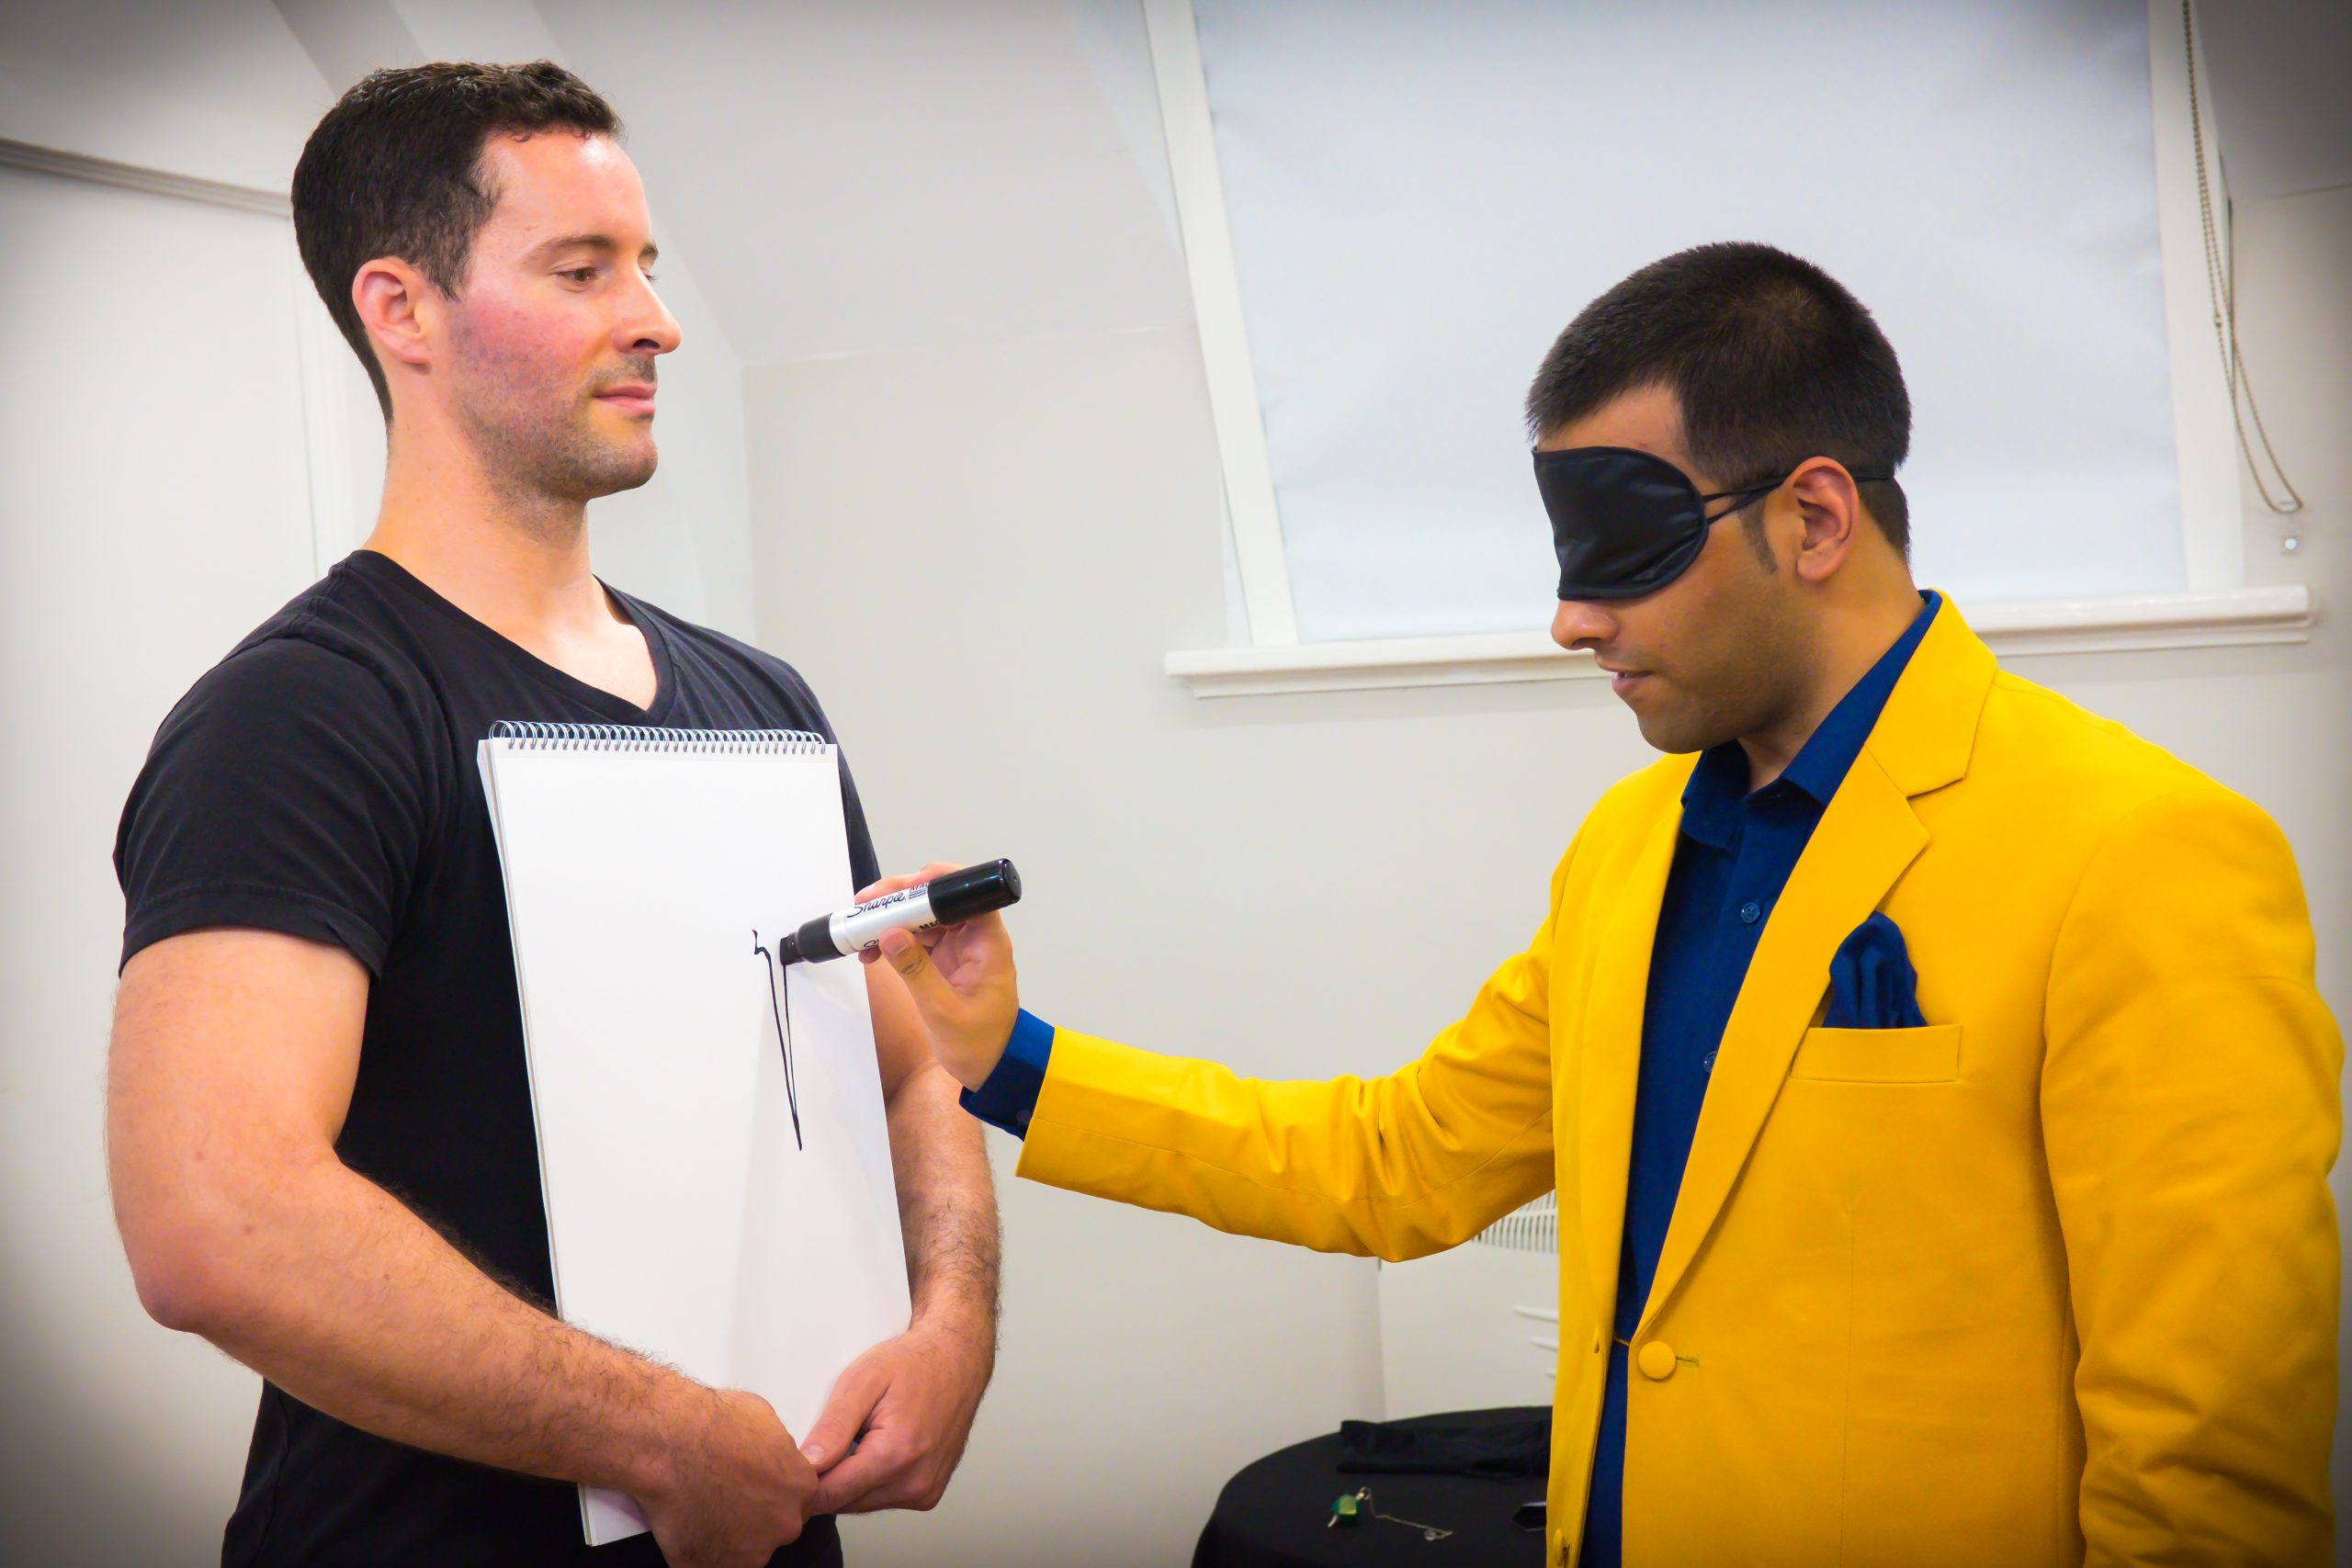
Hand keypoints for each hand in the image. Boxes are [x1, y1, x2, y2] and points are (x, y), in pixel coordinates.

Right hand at [637, 1387, 818, 1567]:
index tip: (754, 1488)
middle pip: (775, 1527)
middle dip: (754, 1516)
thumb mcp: (766, 1419)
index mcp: (801, 1488)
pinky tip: (686, 1524)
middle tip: (725, 1495)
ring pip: (745, 1549)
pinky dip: (700, 1549)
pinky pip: (710, 1562)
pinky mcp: (712, 1566)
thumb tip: (776, 1456)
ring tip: (702, 1507)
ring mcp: (750, 1551)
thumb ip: (780, 1451)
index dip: (773, 1494)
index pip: (798, 1500)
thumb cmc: (712, 1424)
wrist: (668, 1445)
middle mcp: (784, 1524)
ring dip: (728, 1535)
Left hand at [800, 1317, 992, 1513]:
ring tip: (855, 1439)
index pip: (830, 1494)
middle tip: (826, 1440)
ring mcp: (925, 1491)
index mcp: (896, 1455)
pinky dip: (871, 1480)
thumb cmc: (914, 1362)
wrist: (957, 1358)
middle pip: (844, 1502)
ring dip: (849, 1481)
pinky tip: (874, 1448)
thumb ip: (834, 1425)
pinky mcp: (928, 1493)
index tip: (790, 1462)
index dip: (804, 1480)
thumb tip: (808, 1464)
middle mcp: (915, 1482)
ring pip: (862, 1503)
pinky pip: (883, 1498)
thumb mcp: (864, 1380)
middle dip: (827, 1478)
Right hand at [856, 863, 1020, 1090]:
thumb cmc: (978, 1043)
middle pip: (940, 899)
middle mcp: (975, 936)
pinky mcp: (944, 958)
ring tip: (859, 929)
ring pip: (924, 915)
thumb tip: (890, 934)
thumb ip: (916, 971)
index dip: (936, 883)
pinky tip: (870, 951)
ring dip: (892, 917)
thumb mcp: (942, 1011)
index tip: (901, 889)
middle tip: (865, 904)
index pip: (969, 894)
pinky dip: (893, 939)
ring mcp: (959, 945)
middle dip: (901, 897)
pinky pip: (916, 937)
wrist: (991, 1067)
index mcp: (988, 942)